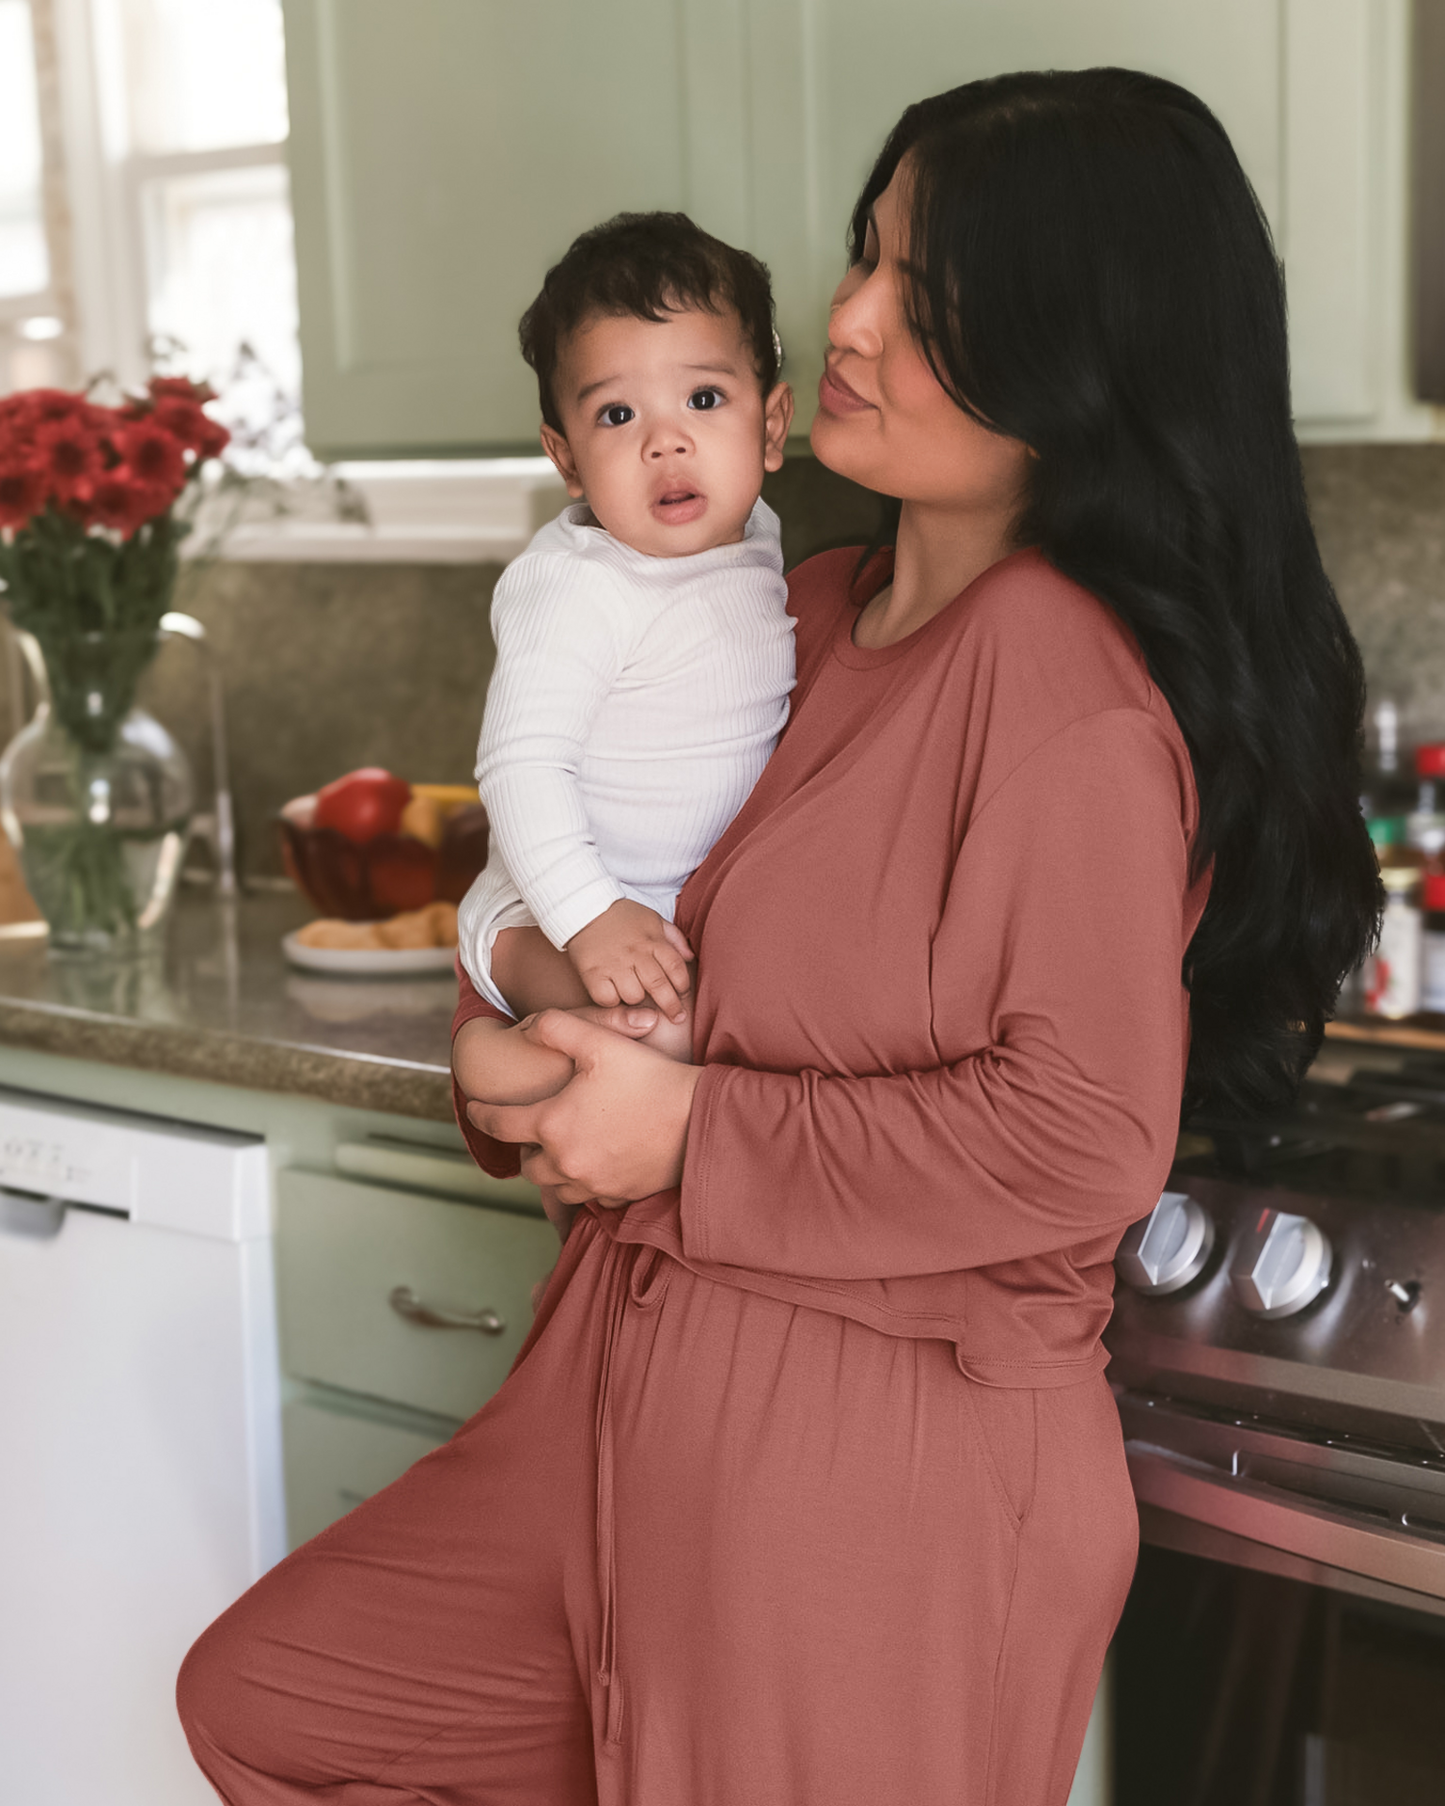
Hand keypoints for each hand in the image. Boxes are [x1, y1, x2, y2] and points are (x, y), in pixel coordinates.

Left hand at [468, 1008, 700, 1204]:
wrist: (699, 1119)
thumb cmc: (649, 1077)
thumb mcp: (600, 1042)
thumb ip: (557, 1028)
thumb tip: (527, 1027)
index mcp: (551, 1124)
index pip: (499, 1124)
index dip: (481, 1114)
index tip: (474, 1109)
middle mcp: (565, 1162)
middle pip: (526, 1165)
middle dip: (524, 1148)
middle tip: (531, 1131)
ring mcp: (592, 1184)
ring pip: (554, 1186)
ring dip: (552, 1169)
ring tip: (563, 1148)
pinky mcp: (618, 1195)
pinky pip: (589, 1197)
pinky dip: (585, 1182)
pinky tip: (596, 1163)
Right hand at [567, 900, 692, 1022]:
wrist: (584, 908)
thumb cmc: (622, 917)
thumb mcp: (652, 919)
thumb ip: (674, 937)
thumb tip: (690, 957)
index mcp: (652, 941)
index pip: (676, 968)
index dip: (683, 986)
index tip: (683, 996)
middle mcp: (635, 953)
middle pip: (659, 986)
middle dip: (672, 1006)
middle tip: (677, 1018)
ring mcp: (614, 964)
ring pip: (634, 996)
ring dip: (637, 1000)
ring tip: (635, 995)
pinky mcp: (593, 973)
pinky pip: (608, 999)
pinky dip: (612, 1001)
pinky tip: (613, 994)